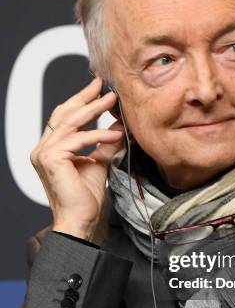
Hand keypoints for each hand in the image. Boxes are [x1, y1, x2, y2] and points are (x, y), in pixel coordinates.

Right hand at [30, 75, 124, 239]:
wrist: (81, 221)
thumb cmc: (86, 198)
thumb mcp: (100, 162)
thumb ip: (106, 142)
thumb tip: (119, 123)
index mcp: (50, 148)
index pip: (64, 117)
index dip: (81, 100)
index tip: (99, 88)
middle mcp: (43, 148)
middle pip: (64, 113)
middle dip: (86, 97)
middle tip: (106, 86)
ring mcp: (44, 153)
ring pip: (70, 122)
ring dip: (94, 110)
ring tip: (113, 102)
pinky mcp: (51, 159)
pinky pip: (77, 140)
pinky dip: (98, 134)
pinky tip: (116, 133)